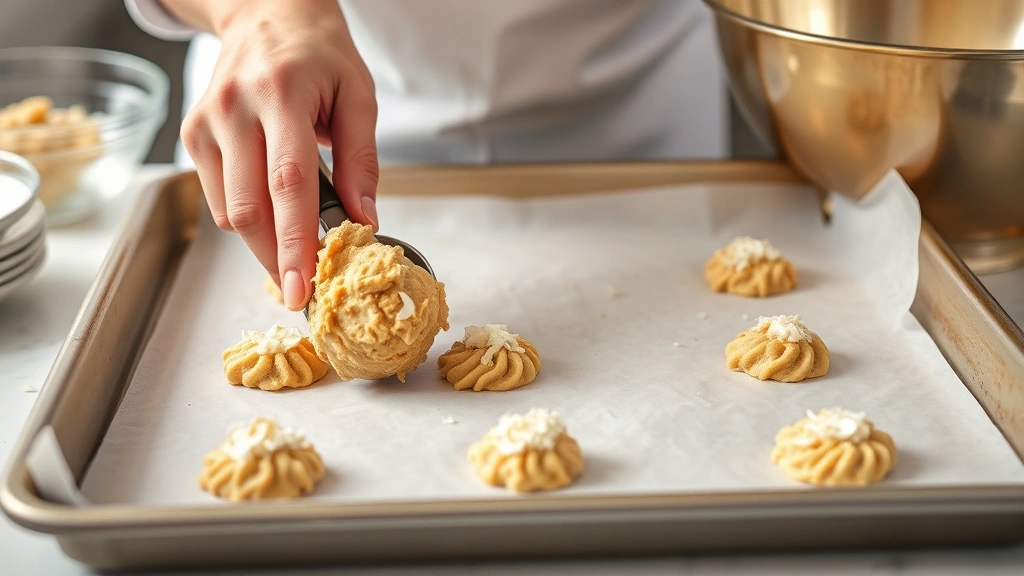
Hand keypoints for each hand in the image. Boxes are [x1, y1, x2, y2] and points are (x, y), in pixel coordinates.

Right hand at [174, 0, 378, 310]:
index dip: (296, 242)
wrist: (267, 12)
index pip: (288, 183)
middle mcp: (235, 108)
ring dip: (263, 243)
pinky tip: (273, 216)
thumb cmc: (320, 54)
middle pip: (249, 208)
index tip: (303, 287)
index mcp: (282, 93)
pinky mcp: (193, 134)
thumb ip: (362, 159)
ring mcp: (207, 122)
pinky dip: (248, 219)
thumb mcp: (359, 95)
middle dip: (276, 259)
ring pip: (229, 211)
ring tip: (296, 249)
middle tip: (303, 291)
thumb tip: (364, 219)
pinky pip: (218, 197)